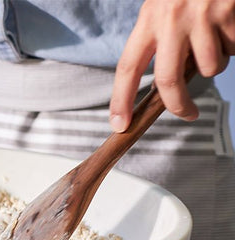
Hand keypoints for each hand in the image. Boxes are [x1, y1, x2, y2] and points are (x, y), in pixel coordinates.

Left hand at [110, 0, 234, 131]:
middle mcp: (171, 20)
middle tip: (188, 114)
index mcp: (148, 20)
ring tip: (215, 41)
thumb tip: (169, 85)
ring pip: (210, 67)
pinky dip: (234, 44)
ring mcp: (202, 17)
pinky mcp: (229, 14)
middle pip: (169, 80)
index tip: (119, 124)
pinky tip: (229, 25)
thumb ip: (161, 40)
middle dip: (178, 106)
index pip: (127, 68)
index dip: (120, 100)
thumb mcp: (163, 8)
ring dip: (216, 63)